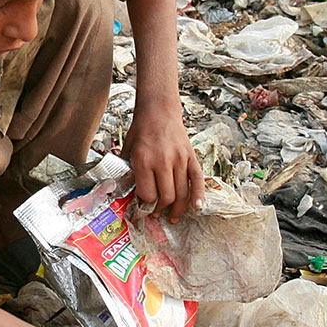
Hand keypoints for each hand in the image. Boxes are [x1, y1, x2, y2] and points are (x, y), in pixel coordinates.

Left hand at [123, 99, 203, 220]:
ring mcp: (180, 159)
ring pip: (182, 193)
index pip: (148, 194)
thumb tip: (128, 195)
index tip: (142, 209)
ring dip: (177, 209)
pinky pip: (197, 180)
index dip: (144, 205)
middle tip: (156, 214)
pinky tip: (197, 207)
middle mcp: (163, 161)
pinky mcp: (191, 156)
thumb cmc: (141, 130)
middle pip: (166, 197)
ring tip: (173, 216)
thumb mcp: (127, 150)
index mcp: (144, 160)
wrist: (159, 110)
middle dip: (160, 209)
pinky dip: (198, 195)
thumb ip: (128, 172)